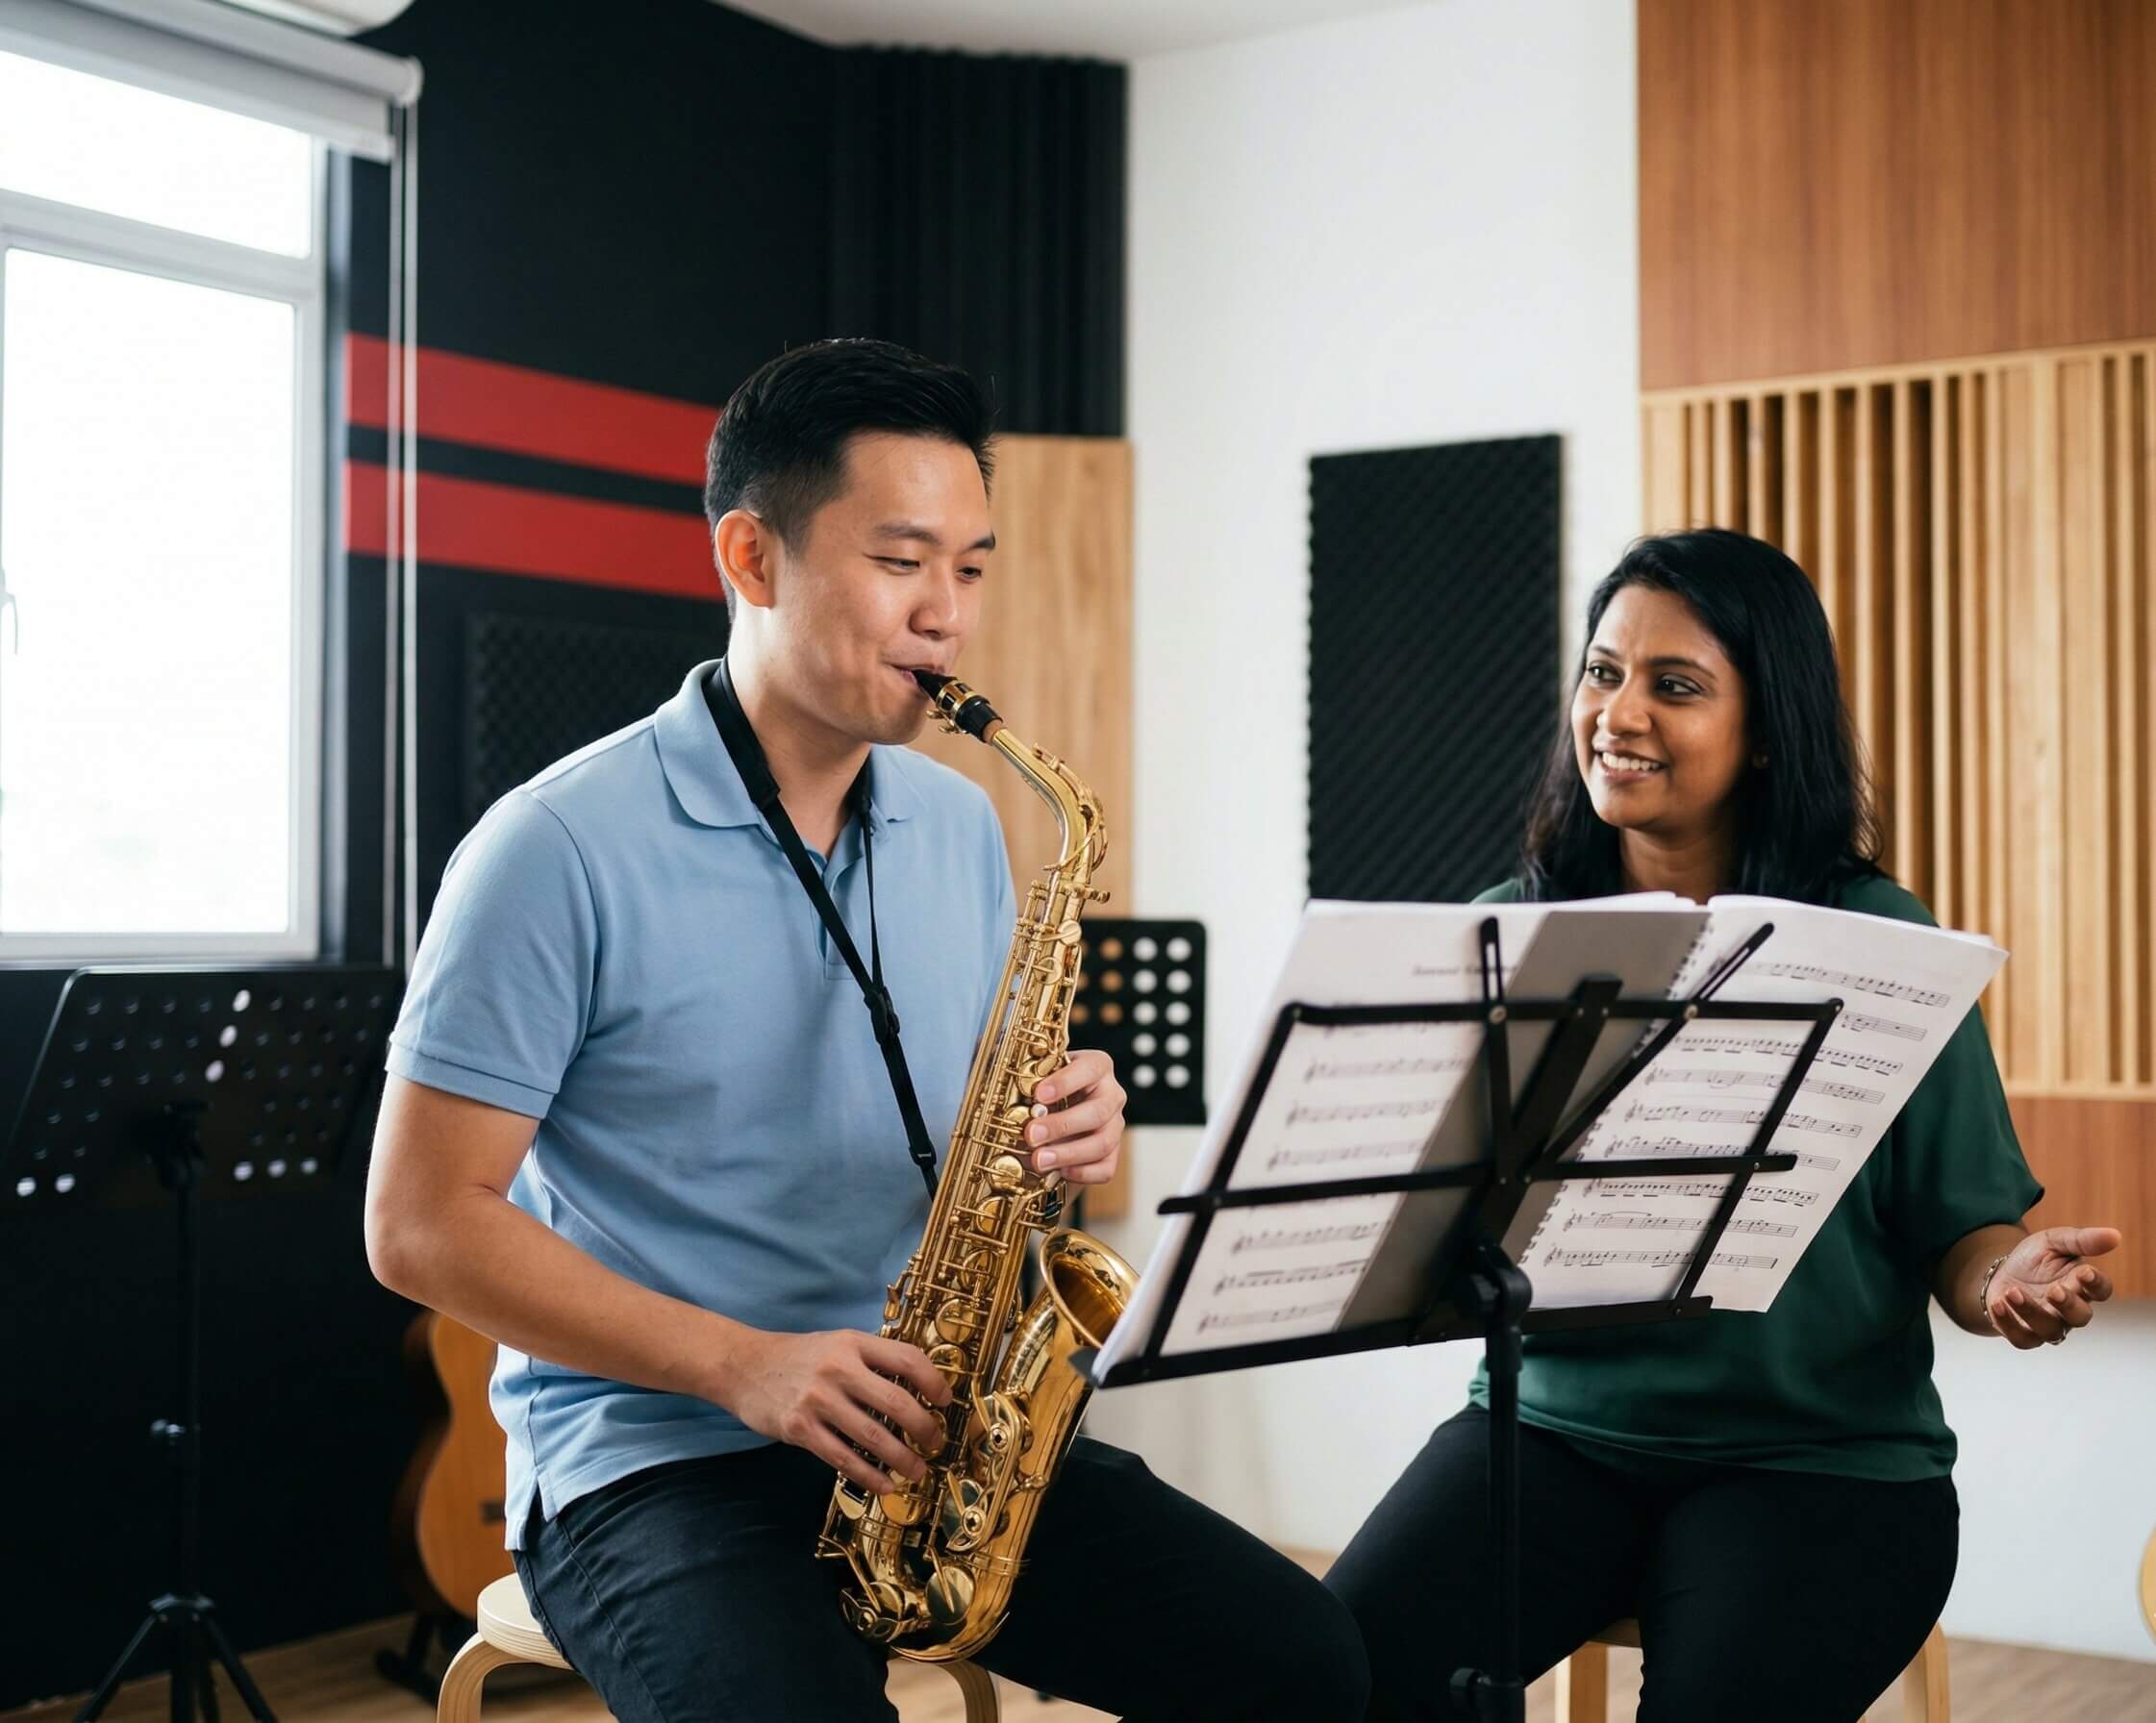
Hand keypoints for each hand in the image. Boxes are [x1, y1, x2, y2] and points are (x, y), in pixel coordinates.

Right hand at [725, 1328, 951, 1493]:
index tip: (945, 1401)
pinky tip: (885, 1486)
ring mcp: (818, 1400)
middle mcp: (838, 1369)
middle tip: (936, 1443)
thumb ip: (873, 1360)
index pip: (907, 1359)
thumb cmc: (800, 1357)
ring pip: (874, 1437)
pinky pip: (843, 1458)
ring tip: (918, 1471)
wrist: (744, 1366)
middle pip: (897, 1402)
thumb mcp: (838, 1344)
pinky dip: (869, 1476)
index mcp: (853, 1343)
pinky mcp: (800, 1429)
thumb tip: (919, 1387)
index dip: (934, 1382)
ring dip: (903, 1459)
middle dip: (925, 1428)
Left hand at [1025, 1047, 1125, 1185]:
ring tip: (1039, 1160)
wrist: (1053, 1123)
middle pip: (1097, 1111)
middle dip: (1062, 1125)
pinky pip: (1106, 1168)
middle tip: (1031, 1135)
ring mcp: (1115, 1126)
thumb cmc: (1044, 1096)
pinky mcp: (1113, 1154)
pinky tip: (1059, 1172)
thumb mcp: (1037, 1083)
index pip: (1090, 1068)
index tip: (1038, 1094)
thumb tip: (1006, 1095)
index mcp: (1097, 1067)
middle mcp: (1111, 1095)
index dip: (1066, 1082)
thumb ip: (1026, 1084)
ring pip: (1103, 1143)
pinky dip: (1082, 1172)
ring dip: (1068, 1154)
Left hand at [1987, 1226, 2121, 1348]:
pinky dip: (2009, 1323)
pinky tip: (1998, 1304)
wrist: (2001, 1273)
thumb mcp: (2053, 1241)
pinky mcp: (2025, 1334)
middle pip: (2080, 1317)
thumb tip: (2115, 1235)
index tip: (2084, 1272)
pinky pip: (2022, 1339)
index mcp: (2082, 1285)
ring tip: (2013, 1291)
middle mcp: (2070, 1310)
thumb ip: (2081, 1240)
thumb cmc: (2035, 1259)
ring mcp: (2049, 1324)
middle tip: (2054, 1290)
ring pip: (2050, 1330)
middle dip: (2068, 1305)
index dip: (2096, 1283)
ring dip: (2031, 1312)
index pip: (2101, 1290)